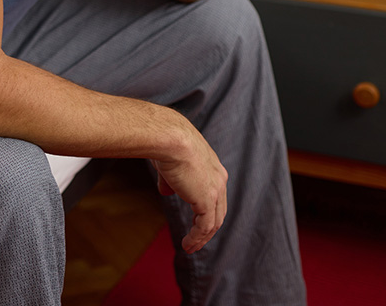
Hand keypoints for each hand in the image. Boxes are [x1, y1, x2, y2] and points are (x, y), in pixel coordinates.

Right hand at [151, 121, 228, 253]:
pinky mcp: (207, 201)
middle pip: (218, 210)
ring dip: (202, 237)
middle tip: (196, 238)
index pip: (215, 193)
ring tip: (190, 247)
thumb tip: (166, 193)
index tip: (195, 219)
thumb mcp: (169, 162)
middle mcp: (219, 178)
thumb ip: (170, 180)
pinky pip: (205, 227)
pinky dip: (197, 238)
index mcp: (213, 166)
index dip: (205, 207)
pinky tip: (187, 245)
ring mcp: (216, 190)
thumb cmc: (166, 142)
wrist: (169, 137)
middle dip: (207, 226)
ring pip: (214, 222)